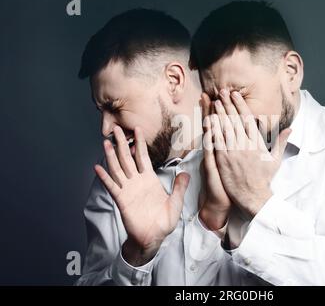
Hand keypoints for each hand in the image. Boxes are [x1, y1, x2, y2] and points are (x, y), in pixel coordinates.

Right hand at [94, 126, 189, 265]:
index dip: (140, 143)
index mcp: (150, 179)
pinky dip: (105, 177)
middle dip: (122, 143)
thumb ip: (179, 187)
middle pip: (128, 158)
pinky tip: (97, 167)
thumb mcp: (176, 202)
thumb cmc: (164, 221)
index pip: (143, 156)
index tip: (137, 129)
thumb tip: (185, 173)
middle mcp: (137, 181)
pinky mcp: (122, 200)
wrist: (154, 237)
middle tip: (117, 129)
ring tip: (105, 142)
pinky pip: (112, 186)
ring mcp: (128, 189)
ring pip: (118, 168)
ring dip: (111, 155)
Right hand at [198, 93, 231, 229]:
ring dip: (209, 120)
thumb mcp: (236, 163)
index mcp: (224, 148)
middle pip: (215, 127)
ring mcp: (213, 158)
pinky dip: (209, 140)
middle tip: (209, 94)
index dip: (222, 111)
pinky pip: (210, 152)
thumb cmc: (231, 182)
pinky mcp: (211, 167)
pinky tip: (209, 130)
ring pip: (210, 136)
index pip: (222, 126)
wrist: (222, 201)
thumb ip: (243, 147)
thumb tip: (247, 136)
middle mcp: (217, 151)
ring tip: (208, 105)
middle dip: (213, 110)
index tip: (221, 97)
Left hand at [210, 89, 290, 216]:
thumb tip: (290, 129)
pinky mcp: (223, 159)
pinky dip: (212, 130)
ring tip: (214, 102)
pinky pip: (216, 141)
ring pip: (224, 128)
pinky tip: (208, 120)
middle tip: (221, 92)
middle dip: (228, 104)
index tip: (235, 95)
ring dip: (219, 113)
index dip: (240, 104)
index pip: (247, 118)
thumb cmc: (265, 178)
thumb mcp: (276, 159)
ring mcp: (233, 151)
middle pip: (234, 120)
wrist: (254, 195)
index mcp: (257, 142)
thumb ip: (281, 142)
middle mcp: (245, 144)